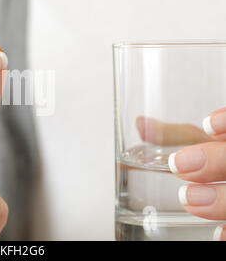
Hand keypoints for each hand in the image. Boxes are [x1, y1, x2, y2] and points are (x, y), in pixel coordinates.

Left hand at [167, 108, 225, 240]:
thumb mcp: (203, 144)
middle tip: (179, 164)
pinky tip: (217, 234)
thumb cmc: (218, 161)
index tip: (208, 124)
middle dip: (217, 161)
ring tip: (188, 198)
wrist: (222, 183)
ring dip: (221, 200)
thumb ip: (175, 135)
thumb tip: (140, 124)